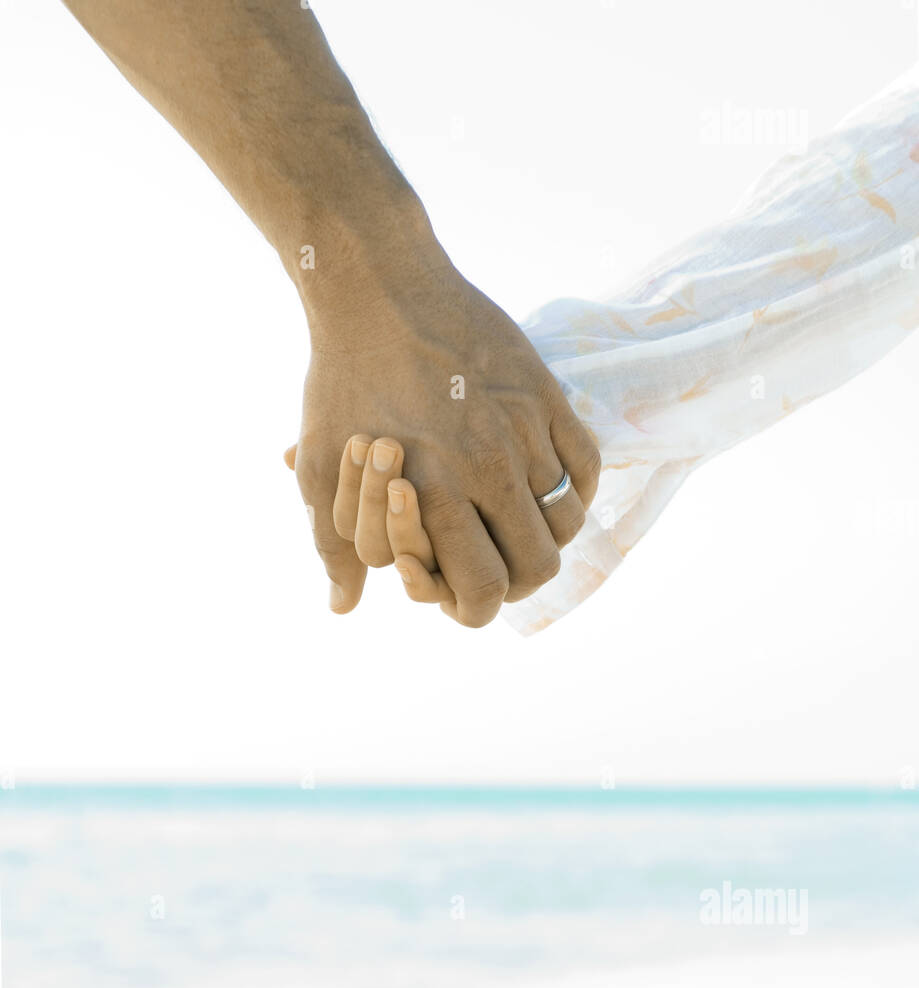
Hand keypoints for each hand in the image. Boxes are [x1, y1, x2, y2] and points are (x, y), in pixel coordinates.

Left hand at [291, 263, 599, 626]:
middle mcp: (488, 469)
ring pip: (566, 523)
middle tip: (493, 564)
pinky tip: (539, 483)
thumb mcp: (321, 467)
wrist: (378, 287)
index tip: (463, 594)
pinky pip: (586, 468)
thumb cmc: (341, 381)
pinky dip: (571, 489)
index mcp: (433, 494)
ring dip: (542, 534)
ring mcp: (525, 431)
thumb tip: (342, 607)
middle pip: (537, 568)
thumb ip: (334, 544)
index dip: (477, 608)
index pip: (485, 592)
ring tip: (513, 522)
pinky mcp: (548, 397)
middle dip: (515, 581)